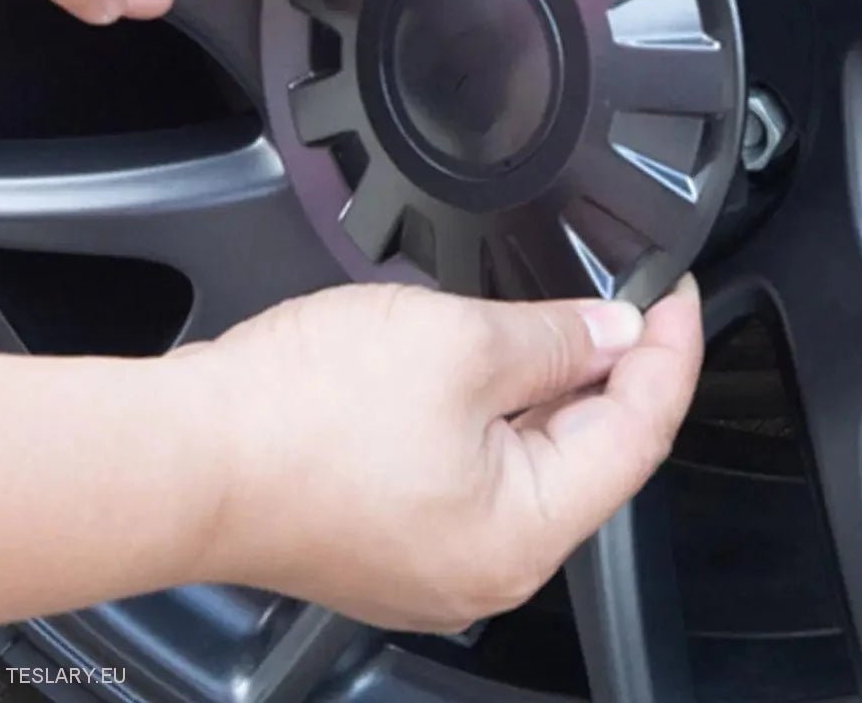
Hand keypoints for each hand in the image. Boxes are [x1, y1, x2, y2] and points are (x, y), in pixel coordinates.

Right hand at [188, 279, 701, 631]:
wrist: (186, 453)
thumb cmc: (300, 415)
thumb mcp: (458, 343)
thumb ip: (556, 338)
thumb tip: (614, 332)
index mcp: (525, 531)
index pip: (640, 432)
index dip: (669, 353)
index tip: (675, 297)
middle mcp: (491, 565)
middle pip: (591, 453)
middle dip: (614, 371)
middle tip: (626, 300)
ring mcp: (441, 557)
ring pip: (533, 461)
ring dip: (554, 390)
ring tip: (564, 324)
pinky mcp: (400, 535)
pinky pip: (481, 472)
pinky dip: (502, 416)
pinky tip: (495, 369)